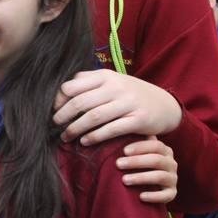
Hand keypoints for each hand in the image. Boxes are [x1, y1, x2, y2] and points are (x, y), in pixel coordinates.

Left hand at [54, 70, 181, 143]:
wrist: (165, 105)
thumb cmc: (131, 94)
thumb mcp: (112, 82)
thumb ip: (89, 82)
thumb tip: (61, 92)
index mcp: (105, 76)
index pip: (72, 86)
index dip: (58, 100)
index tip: (53, 111)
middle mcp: (116, 87)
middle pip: (80, 103)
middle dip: (63, 116)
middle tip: (55, 126)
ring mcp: (128, 103)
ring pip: (93, 117)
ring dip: (75, 129)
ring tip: (66, 137)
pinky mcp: (138, 120)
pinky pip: (110, 130)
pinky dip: (94, 137)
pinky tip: (85, 142)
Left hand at [116, 136, 177, 204]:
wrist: (146, 187)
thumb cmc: (138, 166)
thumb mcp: (136, 155)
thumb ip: (133, 146)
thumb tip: (119, 130)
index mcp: (164, 151)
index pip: (156, 145)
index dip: (140, 147)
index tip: (124, 151)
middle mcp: (171, 164)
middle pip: (157, 160)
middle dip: (136, 162)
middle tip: (118, 164)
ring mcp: (172, 179)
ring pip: (160, 176)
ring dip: (141, 178)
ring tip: (124, 180)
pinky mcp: (172, 194)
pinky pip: (166, 196)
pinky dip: (154, 196)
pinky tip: (140, 196)